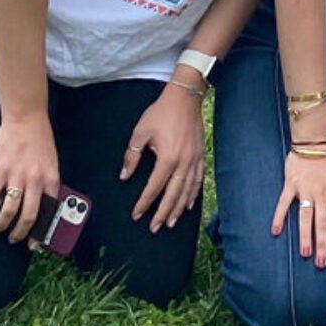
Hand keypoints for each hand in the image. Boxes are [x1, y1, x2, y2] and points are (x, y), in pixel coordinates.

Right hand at [0, 115, 58, 245]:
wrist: (26, 119)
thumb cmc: (39, 141)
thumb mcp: (51, 163)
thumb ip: (45, 183)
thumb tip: (37, 206)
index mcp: (52, 179)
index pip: (49, 211)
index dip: (41, 230)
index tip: (36, 243)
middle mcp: (36, 180)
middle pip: (29, 216)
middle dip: (20, 233)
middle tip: (13, 239)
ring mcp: (18, 175)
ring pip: (9, 210)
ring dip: (1, 224)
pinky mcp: (1, 170)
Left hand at [122, 85, 207, 232]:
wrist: (185, 97)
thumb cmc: (161, 113)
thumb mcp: (140, 132)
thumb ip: (132, 156)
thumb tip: (124, 176)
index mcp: (167, 158)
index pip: (154, 187)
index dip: (144, 203)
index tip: (136, 215)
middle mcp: (183, 162)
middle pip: (173, 195)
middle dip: (163, 213)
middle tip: (154, 228)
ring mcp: (194, 160)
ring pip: (187, 191)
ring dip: (179, 208)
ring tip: (171, 222)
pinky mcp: (201, 156)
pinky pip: (198, 180)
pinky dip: (193, 195)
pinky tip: (189, 204)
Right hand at [271, 147, 325, 268]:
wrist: (315, 143)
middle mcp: (322, 196)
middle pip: (323, 224)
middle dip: (323, 245)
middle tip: (322, 264)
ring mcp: (305, 191)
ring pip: (306, 217)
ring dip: (305, 235)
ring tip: (305, 253)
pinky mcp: (291, 185)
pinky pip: (284, 203)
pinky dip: (279, 216)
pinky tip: (276, 231)